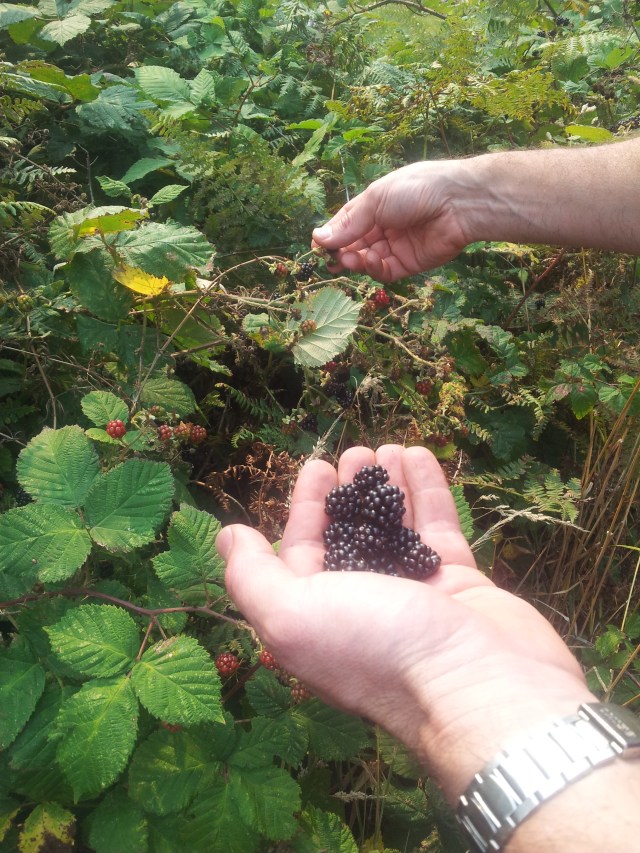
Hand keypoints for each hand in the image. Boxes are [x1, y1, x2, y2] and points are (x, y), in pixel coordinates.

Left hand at [217, 445, 594, 799]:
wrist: (479, 685)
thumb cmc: (375, 646)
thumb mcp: (292, 615)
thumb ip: (253, 576)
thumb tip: (229, 537)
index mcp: (319, 621)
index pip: (303, 555)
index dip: (306, 509)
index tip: (318, 468)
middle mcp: (365, 611)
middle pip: (350, 539)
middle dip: (350, 493)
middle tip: (357, 453)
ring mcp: (416, 599)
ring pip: (395, 531)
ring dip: (388, 487)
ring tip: (387, 448)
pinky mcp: (461, 587)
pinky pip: (438, 531)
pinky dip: (427, 494)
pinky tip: (419, 457)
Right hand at [312, 162, 471, 281]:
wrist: (458, 203)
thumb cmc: (416, 189)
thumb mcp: (376, 200)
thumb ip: (349, 223)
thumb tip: (317, 238)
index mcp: (374, 206)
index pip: (346, 225)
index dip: (331, 236)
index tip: (317, 247)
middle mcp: (384, 227)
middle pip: (354, 245)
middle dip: (340, 253)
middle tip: (330, 260)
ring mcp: (396, 246)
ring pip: (367, 260)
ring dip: (355, 261)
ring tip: (350, 259)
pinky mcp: (409, 264)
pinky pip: (385, 271)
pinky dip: (374, 269)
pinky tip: (370, 260)